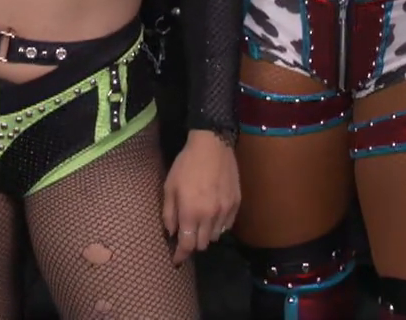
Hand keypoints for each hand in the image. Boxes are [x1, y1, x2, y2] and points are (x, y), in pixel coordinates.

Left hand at [163, 130, 239, 264]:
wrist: (213, 145)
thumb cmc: (186, 165)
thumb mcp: (169, 186)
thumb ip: (169, 213)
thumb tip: (171, 233)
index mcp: (190, 212)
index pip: (187, 245)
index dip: (180, 255)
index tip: (176, 260)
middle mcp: (209, 216)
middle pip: (202, 244)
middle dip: (192, 243)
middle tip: (186, 234)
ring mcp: (225, 211)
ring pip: (216, 237)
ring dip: (206, 235)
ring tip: (200, 223)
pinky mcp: (236, 205)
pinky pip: (227, 226)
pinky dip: (218, 226)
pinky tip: (212, 215)